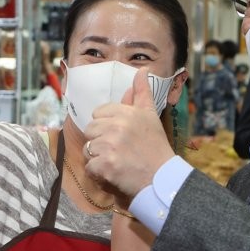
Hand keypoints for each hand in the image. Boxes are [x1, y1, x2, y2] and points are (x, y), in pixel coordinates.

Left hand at [84, 70, 175, 199]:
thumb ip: (142, 93)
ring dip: (99, 159)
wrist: (161, 180)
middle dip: (101, 142)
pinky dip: (99, 175)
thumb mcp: (151, 116)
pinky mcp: (105, 166)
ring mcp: (110, 146)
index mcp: (126, 113)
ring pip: (88, 149)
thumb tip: (142, 70)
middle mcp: (117, 126)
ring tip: (118, 163)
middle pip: (90, 130)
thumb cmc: (156, 148)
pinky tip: (115, 174)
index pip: (98, 113)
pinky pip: (89, 167)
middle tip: (120, 151)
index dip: (107, 126)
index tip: (121, 136)